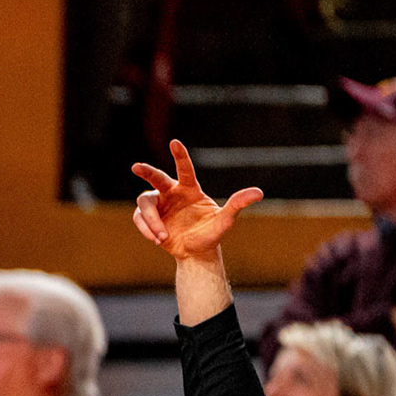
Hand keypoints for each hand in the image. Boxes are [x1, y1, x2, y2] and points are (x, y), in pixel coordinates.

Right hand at [131, 140, 262, 261]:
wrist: (195, 253)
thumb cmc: (211, 235)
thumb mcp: (225, 221)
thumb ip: (238, 204)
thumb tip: (259, 192)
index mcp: (189, 189)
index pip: (184, 169)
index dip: (180, 156)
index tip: (174, 142)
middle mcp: (171, 194)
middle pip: (156, 179)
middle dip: (146, 172)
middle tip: (136, 167)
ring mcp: (158, 206)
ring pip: (145, 204)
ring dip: (152, 221)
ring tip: (162, 237)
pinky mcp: (147, 219)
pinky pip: (139, 219)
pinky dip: (147, 230)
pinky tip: (159, 240)